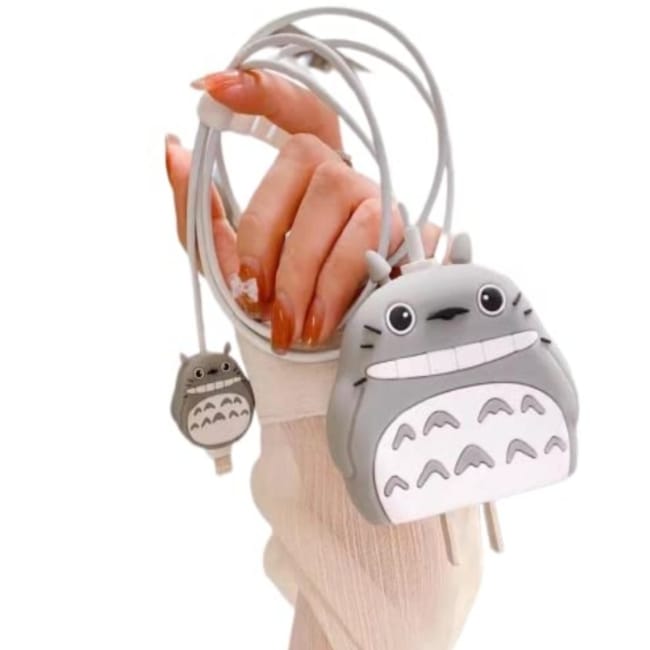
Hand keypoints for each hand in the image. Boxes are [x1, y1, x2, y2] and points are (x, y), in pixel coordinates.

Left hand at [166, 70, 438, 352]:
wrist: (329, 349)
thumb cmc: (277, 298)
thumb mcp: (227, 261)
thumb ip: (199, 210)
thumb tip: (174, 146)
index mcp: (302, 172)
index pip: (294, 110)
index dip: (263, 90)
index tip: (215, 89)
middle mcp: (343, 173)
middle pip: (307, 159)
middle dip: (269, 238)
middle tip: (257, 297)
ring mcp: (381, 197)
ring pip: (339, 198)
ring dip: (304, 271)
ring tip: (289, 323)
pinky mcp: (409, 231)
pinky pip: (374, 240)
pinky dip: (338, 286)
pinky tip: (322, 319)